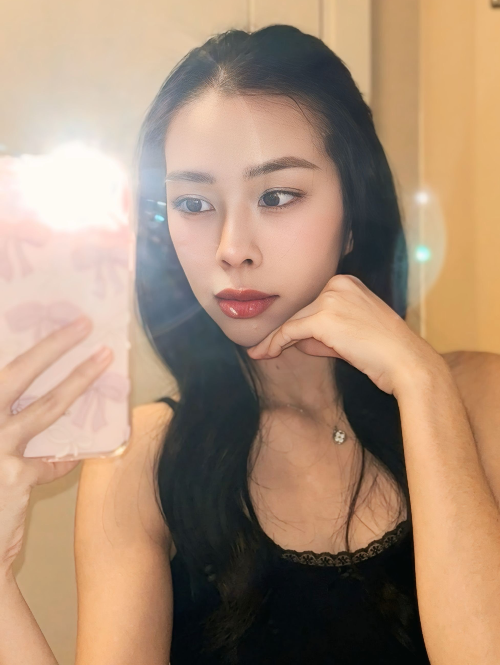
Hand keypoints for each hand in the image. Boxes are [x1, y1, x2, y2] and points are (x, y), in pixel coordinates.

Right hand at [0, 315, 113, 573]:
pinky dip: (65, 459)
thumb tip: (27, 397)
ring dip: (80, 380)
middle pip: (15, 374)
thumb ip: (4, 421)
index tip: (51, 322)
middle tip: (83, 324)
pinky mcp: (15, 475)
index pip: (0, 371)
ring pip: (46, 407)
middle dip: (52, 345)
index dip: (30, 348)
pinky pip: (53, 461)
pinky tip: (75, 457)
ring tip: (104, 359)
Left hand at [246, 274, 439, 395]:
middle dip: (284, 333)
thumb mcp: (350, 334)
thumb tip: (292, 339)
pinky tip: (263, 353)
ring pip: (293, 321)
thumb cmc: (384, 353)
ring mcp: (330, 298)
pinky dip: (274, 343)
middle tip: (263, 350)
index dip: (294, 323)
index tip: (277, 336)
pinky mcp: (323, 317)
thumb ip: (321, 332)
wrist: (407, 363)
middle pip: (300, 311)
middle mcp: (338, 284)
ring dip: (276, 340)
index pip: (312, 303)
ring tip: (259, 353)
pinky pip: (289, 331)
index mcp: (347, 282)